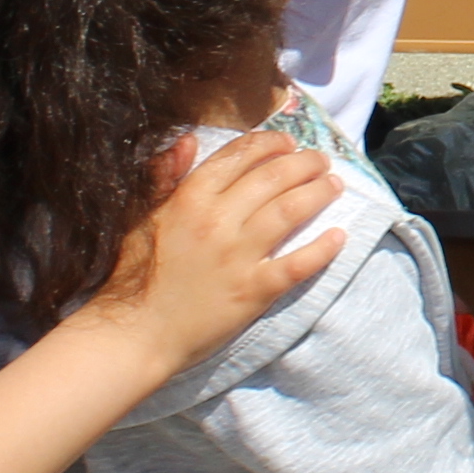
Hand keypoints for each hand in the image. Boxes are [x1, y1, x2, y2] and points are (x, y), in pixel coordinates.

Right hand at [78, 136, 344, 369]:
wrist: (136, 333)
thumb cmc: (134, 276)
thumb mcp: (141, 218)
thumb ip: (165, 177)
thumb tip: (189, 139)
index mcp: (189, 198)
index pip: (239, 156)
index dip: (269, 144)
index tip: (288, 143)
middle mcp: (217, 220)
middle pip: (273, 177)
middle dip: (304, 163)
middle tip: (321, 161)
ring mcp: (238, 256)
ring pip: (290, 211)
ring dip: (318, 193)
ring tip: (335, 185)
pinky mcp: (254, 290)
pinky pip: (298, 264)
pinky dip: (322, 248)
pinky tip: (339, 236)